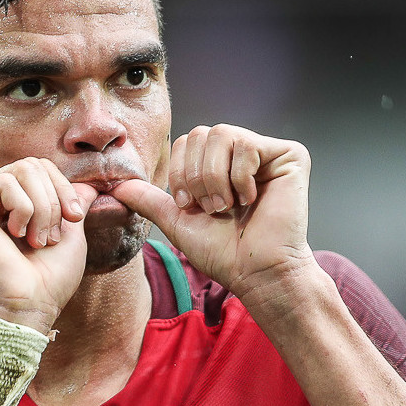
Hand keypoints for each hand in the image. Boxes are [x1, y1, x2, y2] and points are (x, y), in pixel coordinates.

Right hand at [0, 157, 98, 332]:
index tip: (73, 220)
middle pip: (31, 165)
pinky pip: (5, 184)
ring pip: (21, 172)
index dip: (62, 188)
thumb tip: (89, 184)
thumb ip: (72, 203)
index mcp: (7, 204)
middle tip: (50, 238)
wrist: (29, 306)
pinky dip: (24, 210)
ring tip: (36, 241)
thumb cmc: (48, 280)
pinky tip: (16, 237)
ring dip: (42, 209)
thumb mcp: (69, 233)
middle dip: (53, 200)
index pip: (39, 168)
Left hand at [112, 124, 312, 300]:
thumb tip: (115, 186)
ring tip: (229, 206)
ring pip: (222, 134)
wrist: (255, 272)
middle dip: (197, 177)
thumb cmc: (222, 253)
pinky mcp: (290, 155)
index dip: (180, 173)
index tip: (190, 206)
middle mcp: (242, 154)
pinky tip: (253, 201)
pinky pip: (248, 145)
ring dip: (216, 179)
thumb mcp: (178, 222)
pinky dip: (241, 178)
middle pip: (201, 133)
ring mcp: (267, 153)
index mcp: (218, 165)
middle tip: (213, 208)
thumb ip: (150, 200)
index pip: (185, 141)